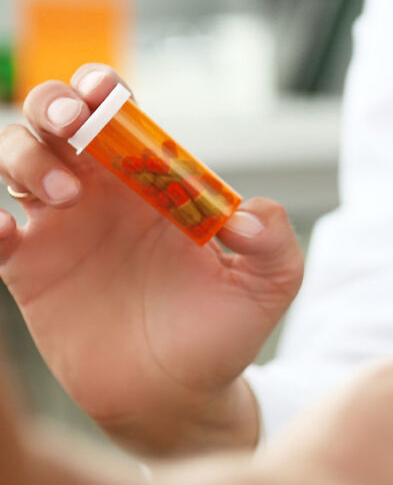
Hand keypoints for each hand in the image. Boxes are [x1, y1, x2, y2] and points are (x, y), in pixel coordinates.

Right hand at [0, 65, 303, 455]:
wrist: (179, 395)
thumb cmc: (224, 331)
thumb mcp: (269, 284)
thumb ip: (273, 240)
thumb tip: (246, 216)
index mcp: (155, 181)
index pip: (119, 113)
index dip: (104, 89)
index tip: (107, 92)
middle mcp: (103, 193)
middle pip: (53, 119)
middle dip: (54, 104)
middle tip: (74, 125)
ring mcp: (62, 228)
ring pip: (15, 157)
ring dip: (25, 155)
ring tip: (65, 195)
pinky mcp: (30, 270)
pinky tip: (10, 234)